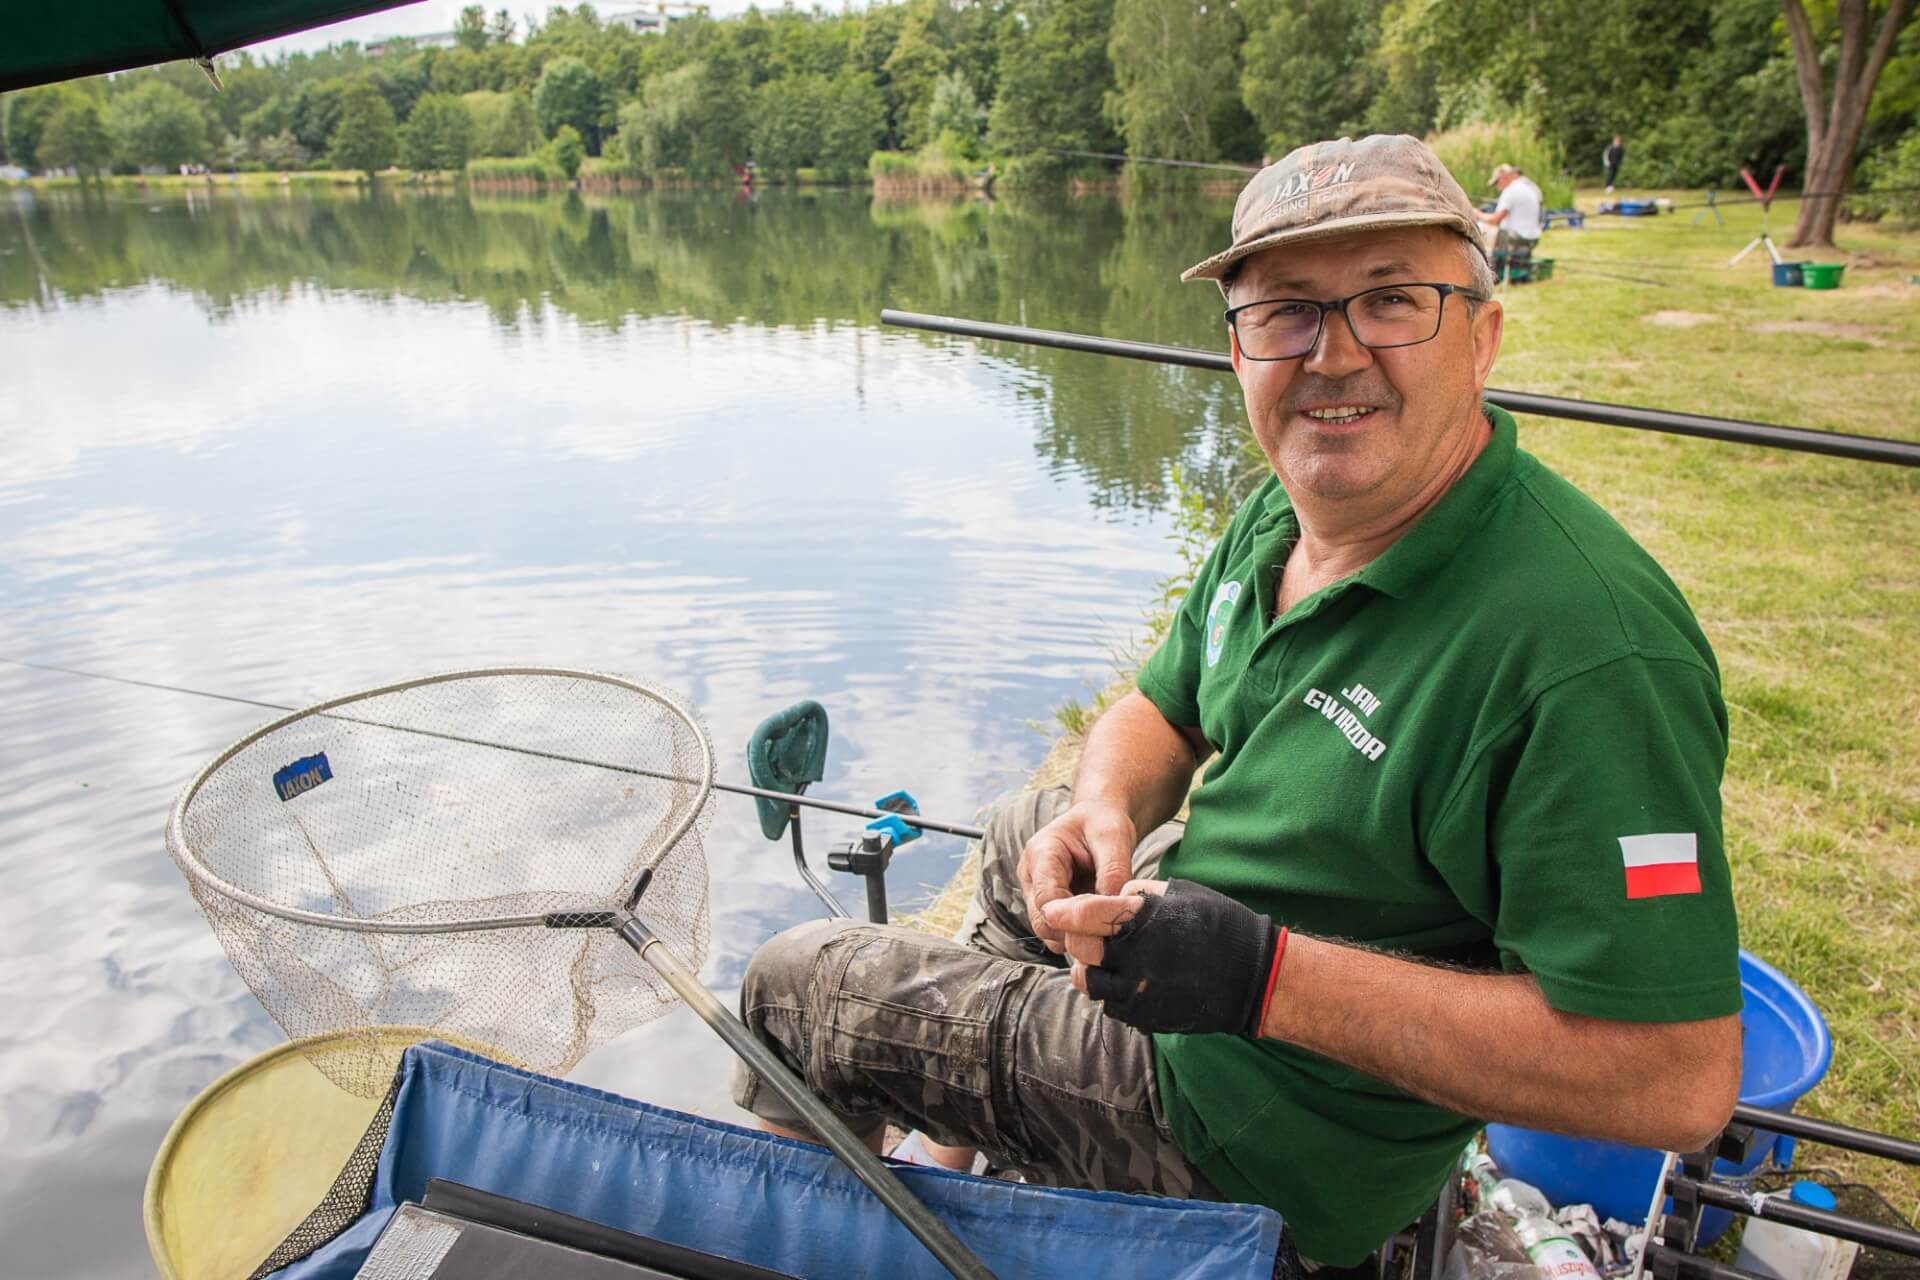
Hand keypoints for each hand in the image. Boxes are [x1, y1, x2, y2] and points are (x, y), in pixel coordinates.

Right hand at [1017, 802, 1138, 953]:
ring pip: (1050, 933)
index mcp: (1040, 853)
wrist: (1097, 820)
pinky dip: (1082, 936)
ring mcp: (1036, 894)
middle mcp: (1030, 876)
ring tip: (1112, 925)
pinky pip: (1061, 933)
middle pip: (1043, 922)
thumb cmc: (1102, 822)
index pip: (1047, 900)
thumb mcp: (1114, 836)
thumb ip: (1113, 871)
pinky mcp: (1049, 908)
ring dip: (1081, 938)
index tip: (1111, 922)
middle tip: (1116, 931)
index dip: (1076, 919)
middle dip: (1078, 933)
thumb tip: (1117, 909)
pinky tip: (1104, 925)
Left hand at [1042, 879, 1280, 1035]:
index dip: (1064, 911)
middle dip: (1077, 938)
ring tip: (1103, 960)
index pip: (1087, 913)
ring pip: (1088, 981)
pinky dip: (1110, 991)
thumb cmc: (1220, 926)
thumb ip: (1140, 894)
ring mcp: (1140, 989)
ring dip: (1089, 969)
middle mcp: (1138, 954)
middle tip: (1082, 934)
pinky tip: (1125, 980)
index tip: (1053, 910)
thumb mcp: (1181, 894)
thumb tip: (1110, 898)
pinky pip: (1110, 1005)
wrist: (1254, 976)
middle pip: (1081, 948)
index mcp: (1145, 918)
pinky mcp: (1145, 1016)